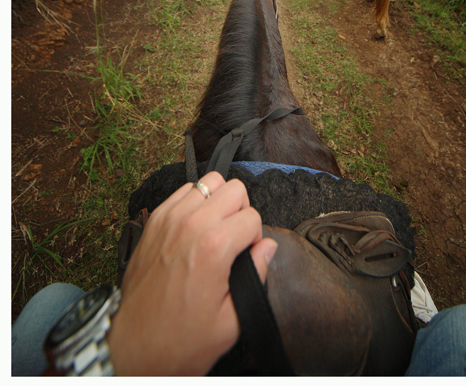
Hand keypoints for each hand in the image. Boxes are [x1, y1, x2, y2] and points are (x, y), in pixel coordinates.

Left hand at [107, 173, 277, 375]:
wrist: (135, 347)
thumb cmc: (181, 340)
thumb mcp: (232, 321)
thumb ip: (257, 275)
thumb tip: (267, 247)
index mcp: (214, 247)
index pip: (253, 217)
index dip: (256, 238)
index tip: (246, 256)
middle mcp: (191, 224)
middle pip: (234, 188)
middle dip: (241, 211)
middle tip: (235, 238)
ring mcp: (169, 218)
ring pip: (209, 182)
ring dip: (218, 202)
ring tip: (215, 230)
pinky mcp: (154, 220)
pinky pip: (183, 191)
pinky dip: (195, 202)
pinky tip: (195, 228)